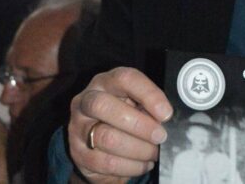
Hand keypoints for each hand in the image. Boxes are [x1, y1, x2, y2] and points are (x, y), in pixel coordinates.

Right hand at [68, 67, 172, 182]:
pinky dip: (130, 166)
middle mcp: (87, 101)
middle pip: (104, 106)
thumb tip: (165, 118)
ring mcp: (78, 127)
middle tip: (160, 136)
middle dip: (139, 124)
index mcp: (106, 82)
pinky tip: (143, 164)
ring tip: (153, 152)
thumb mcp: (135, 104)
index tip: (166, 113)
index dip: (148, 94)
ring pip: (107, 137)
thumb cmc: (124, 116)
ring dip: (137, 149)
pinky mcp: (79, 153)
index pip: (125, 78)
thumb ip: (148, 106)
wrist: (98, 144)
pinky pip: (105, 162)